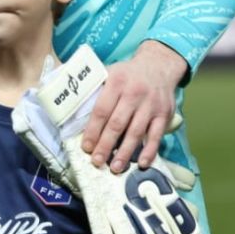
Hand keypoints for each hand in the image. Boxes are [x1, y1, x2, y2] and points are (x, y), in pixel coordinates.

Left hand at [82, 41, 187, 172]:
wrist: (159, 65)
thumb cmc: (128, 74)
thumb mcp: (110, 73)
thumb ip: (94, 89)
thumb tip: (70, 108)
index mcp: (117, 81)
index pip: (102, 110)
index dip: (93, 130)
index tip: (86, 147)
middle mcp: (134, 92)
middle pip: (117, 124)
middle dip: (106, 145)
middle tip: (96, 162)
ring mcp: (151, 104)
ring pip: (136, 132)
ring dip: (125, 152)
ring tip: (115, 168)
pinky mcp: (164, 113)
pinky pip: (156, 135)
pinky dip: (150, 150)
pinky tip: (142, 163)